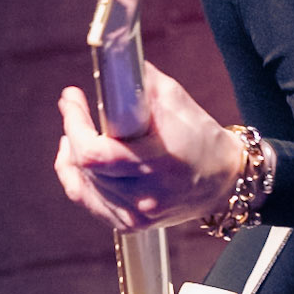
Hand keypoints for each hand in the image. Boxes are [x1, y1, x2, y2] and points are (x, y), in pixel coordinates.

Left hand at [54, 63, 242, 231]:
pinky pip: (87, 200)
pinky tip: (78, 161)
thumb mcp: (175, 99)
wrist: (223, 180)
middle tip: (73, 108)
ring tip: (78, 133)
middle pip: (85, 167)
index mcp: (160, 162)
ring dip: (75, 154)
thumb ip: (138, 83)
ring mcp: (137, 215)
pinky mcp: (130, 225)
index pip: (96, 153)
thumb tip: (109, 68)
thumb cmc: (199, 137)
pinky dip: (78, 178)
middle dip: (74, 131)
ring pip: (82, 183)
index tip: (71, 99)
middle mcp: (147, 195)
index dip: (75, 123)